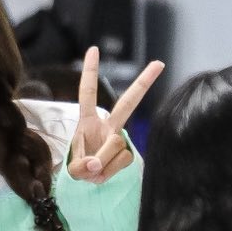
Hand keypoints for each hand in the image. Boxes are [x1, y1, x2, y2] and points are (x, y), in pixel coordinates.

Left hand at [67, 48, 163, 184]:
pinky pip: (121, 160)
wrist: (93, 181)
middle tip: (159, 63)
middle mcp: (107, 126)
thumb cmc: (80, 166)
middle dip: (143, 83)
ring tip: (94, 170)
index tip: (94, 49)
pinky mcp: (128, 153)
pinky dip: (109, 171)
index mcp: (88, 121)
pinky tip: (104, 173)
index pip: (88, 93)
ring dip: (102, 161)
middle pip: (127, 103)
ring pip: (115, 144)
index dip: (90, 72)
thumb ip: (80, 167)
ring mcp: (119, 139)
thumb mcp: (72, 168)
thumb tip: (97, 164)